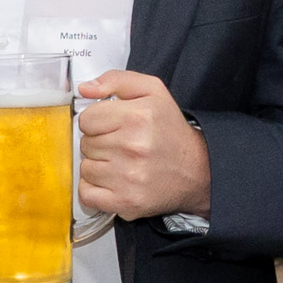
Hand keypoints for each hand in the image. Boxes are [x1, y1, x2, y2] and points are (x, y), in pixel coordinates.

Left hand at [76, 71, 212, 220]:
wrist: (197, 171)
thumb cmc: (170, 131)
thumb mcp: (152, 92)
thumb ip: (117, 80)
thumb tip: (85, 89)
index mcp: (137, 117)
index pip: (86, 119)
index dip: (98, 121)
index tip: (113, 126)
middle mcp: (132, 147)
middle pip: (85, 144)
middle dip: (99, 143)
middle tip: (122, 145)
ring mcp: (128, 178)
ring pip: (85, 168)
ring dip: (98, 166)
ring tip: (120, 163)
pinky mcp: (125, 202)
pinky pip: (86, 193)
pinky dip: (94, 189)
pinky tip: (112, 181)